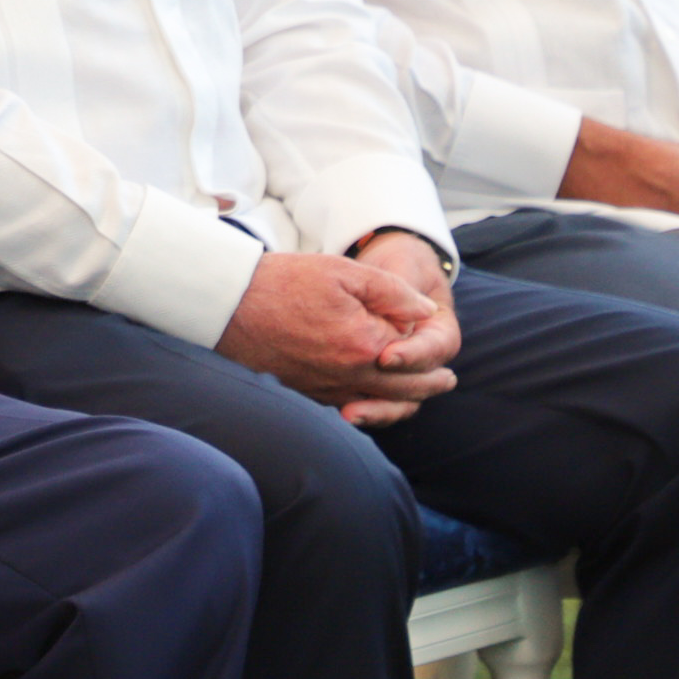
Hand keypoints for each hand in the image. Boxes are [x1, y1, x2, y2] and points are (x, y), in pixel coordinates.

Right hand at [218, 248, 458, 422]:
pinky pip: (349, 406)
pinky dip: (370, 405)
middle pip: (403, 388)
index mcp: (365, 344)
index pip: (408, 349)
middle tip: (448, 381)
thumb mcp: (345, 272)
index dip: (414, 333)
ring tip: (422, 396)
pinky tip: (375, 398)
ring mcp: (327, 389)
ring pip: (378, 404)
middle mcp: (349, 376)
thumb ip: (393, 292)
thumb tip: (426, 313)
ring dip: (405, 401)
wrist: (230, 305)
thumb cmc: (286, 282)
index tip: (425, 325)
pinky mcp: (307, 393)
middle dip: (429, 384)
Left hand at [335, 232, 465, 423]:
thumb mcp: (403, 264)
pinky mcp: (379, 378)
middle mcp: (426, 358)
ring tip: (350, 414)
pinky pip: (376, 401)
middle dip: (392, 393)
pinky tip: (339, 411)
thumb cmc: (398, 262)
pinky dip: (362, 408)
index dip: (412, 355)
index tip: (386, 355)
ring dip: (376, 411)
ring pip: (398, 402)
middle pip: (418, 387)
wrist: (385, 265)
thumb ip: (404, 287)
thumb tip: (416, 311)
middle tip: (364, 396)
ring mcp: (404, 372)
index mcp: (440, 330)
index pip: (434, 349)